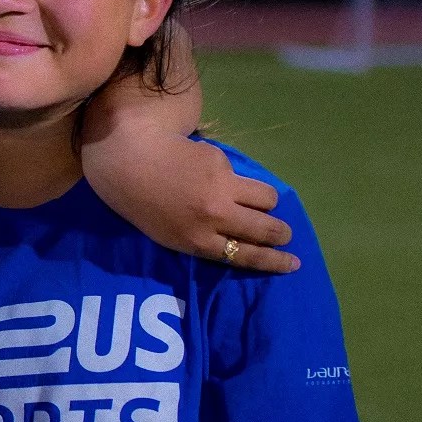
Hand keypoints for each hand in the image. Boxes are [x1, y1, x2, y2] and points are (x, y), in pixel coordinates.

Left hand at [82, 131, 298, 272]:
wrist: (127, 159)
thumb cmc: (141, 203)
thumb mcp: (170, 235)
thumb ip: (204, 241)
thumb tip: (238, 240)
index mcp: (199, 241)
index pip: (248, 256)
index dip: (275, 261)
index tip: (293, 263)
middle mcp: (216, 216)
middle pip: (266, 229)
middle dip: (281, 233)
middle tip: (284, 233)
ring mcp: (222, 187)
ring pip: (267, 198)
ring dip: (267, 203)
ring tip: (257, 202)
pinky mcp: (221, 161)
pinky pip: (240, 175)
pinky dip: (233, 178)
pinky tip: (210, 172)